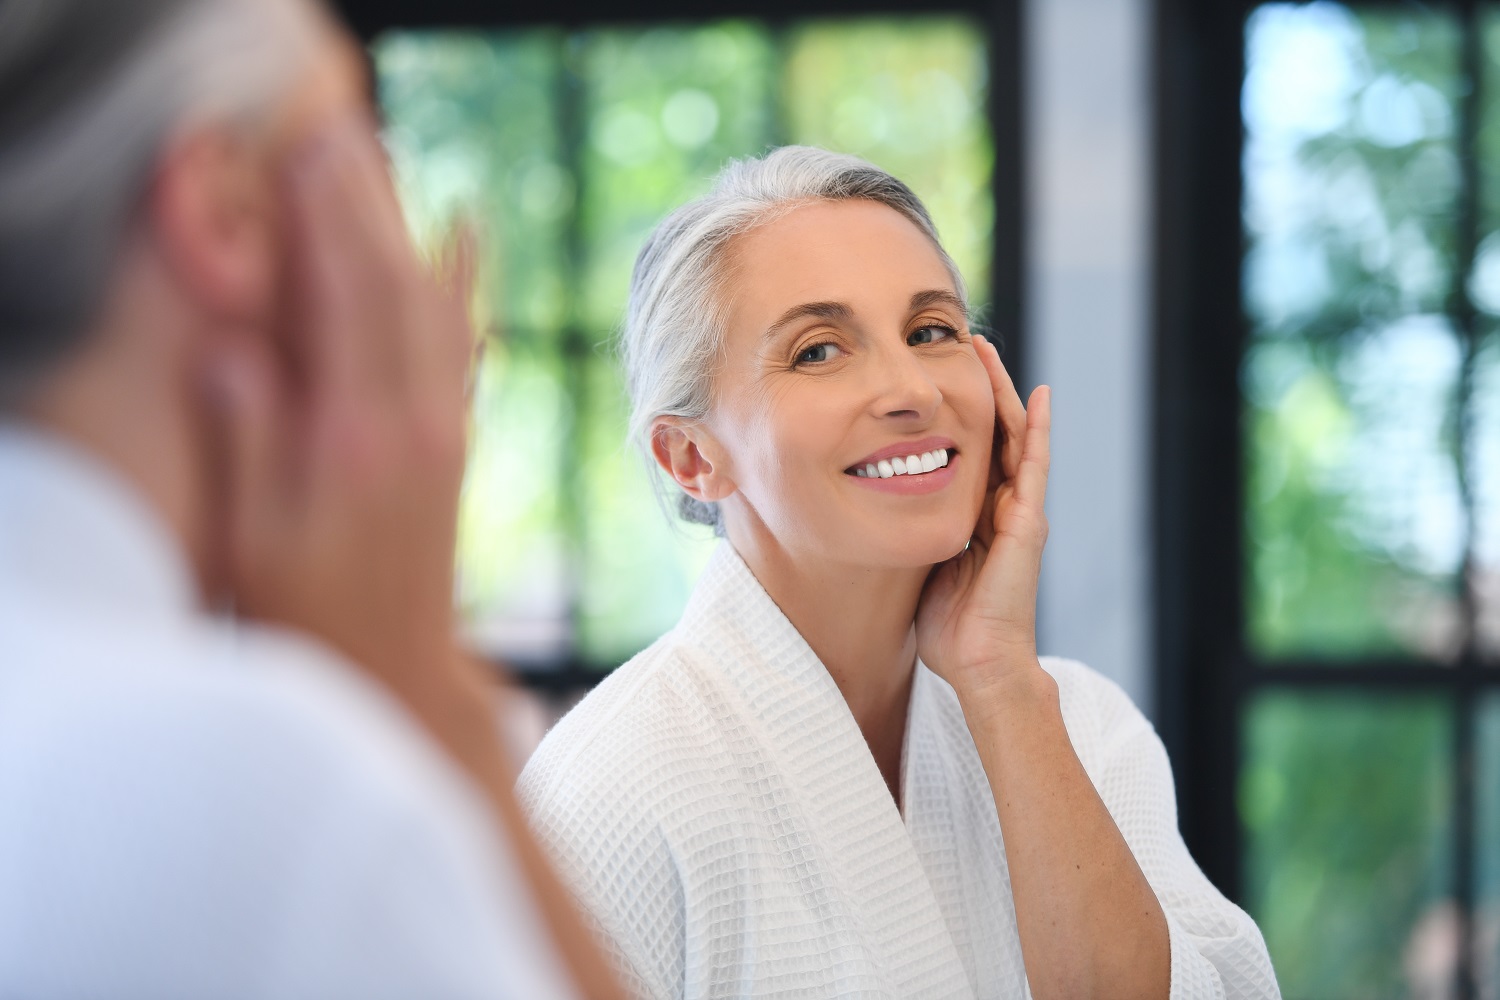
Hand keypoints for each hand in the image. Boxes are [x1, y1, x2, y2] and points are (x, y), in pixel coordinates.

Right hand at [201, 111, 478, 700]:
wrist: (399, 671)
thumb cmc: (308, 613)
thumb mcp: (254, 539)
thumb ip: (249, 440)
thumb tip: (236, 350)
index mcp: (356, 438)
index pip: (344, 304)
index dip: (327, 224)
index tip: (308, 157)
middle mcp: (415, 422)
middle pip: (396, 287)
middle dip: (367, 206)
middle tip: (342, 136)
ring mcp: (443, 430)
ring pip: (435, 307)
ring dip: (409, 230)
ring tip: (386, 167)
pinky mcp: (454, 442)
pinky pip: (460, 342)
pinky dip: (460, 284)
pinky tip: (463, 242)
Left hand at [915, 336, 1051, 698]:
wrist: (978, 664)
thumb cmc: (947, 627)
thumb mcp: (920, 562)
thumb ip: (910, 533)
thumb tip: (872, 512)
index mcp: (976, 514)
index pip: (971, 448)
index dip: (958, 409)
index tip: (936, 373)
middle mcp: (1002, 507)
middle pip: (994, 431)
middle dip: (980, 386)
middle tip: (962, 343)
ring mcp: (1019, 512)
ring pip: (1015, 437)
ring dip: (1004, 392)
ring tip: (987, 351)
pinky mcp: (1028, 522)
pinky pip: (1034, 466)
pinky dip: (1038, 429)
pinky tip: (1039, 396)